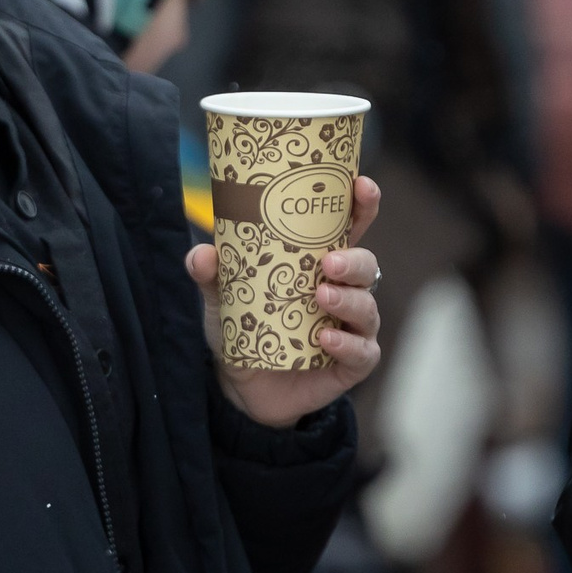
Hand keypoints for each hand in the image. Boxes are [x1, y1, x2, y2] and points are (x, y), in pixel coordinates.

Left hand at [188, 174, 383, 427]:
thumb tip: (203, 254)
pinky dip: (348, 344)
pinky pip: (363, 352)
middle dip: (355, 260)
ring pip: (368, 308)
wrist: (240, 386)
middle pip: (367, 266)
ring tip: (320, 296)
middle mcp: (344, 292)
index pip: (353, 228)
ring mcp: (351, 328)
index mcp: (321, 264)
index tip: (361, 186)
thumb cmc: (244, 327)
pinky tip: (326, 339)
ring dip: (350, 299)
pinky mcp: (350, 364)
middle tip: (328, 262)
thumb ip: (211, 274)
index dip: (363, 205)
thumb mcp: (223, 296)